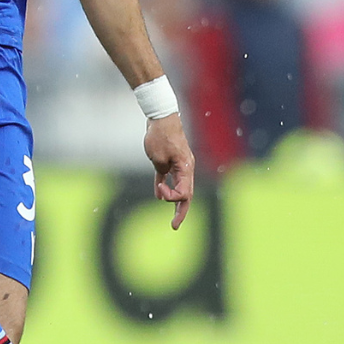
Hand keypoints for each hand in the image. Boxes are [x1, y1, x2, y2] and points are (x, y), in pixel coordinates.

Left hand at [143, 113, 195, 228]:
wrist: (161, 117)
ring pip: (180, 187)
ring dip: (174, 200)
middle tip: (175, 226)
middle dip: (181, 212)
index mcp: (186, 168)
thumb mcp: (158, 158)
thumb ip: (161, 173)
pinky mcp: (170, 160)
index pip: (183, 193)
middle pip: (186, 195)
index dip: (171, 197)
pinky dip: (166, 187)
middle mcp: (186, 168)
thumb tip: (161, 187)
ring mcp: (179, 164)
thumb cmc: (161, 136)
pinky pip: (170, 177)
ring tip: (173, 217)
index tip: (160, 190)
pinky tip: (160, 196)